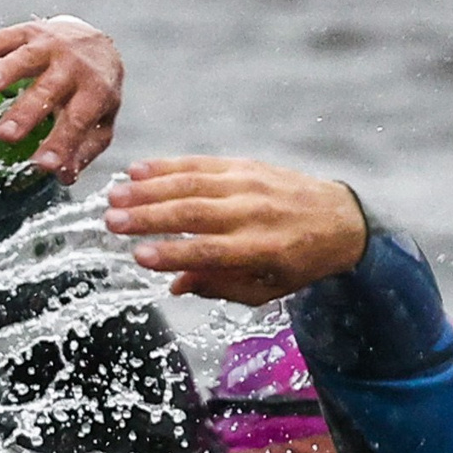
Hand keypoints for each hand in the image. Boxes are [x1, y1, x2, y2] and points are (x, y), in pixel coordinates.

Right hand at [0, 15, 122, 183]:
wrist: (97, 42)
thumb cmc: (95, 93)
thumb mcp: (100, 122)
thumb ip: (83, 149)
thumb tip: (64, 177)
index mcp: (96, 93)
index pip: (77, 121)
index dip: (60, 144)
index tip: (43, 165)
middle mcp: (74, 66)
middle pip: (48, 91)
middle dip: (25, 113)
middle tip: (4, 135)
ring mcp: (50, 45)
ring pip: (26, 58)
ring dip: (5, 71)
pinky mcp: (29, 31)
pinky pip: (4, 38)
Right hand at [104, 157, 369, 303]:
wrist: (340, 220)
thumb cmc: (298, 262)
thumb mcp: (267, 288)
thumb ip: (221, 286)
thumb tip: (176, 284)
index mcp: (260, 249)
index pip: (209, 251)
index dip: (173, 254)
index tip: (138, 257)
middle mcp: (253, 214)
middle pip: (193, 214)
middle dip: (148, 218)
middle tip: (112, 223)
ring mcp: (248, 185)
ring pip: (191, 184)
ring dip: (148, 189)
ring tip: (114, 196)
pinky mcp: (244, 166)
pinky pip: (201, 164)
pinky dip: (167, 166)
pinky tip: (138, 170)